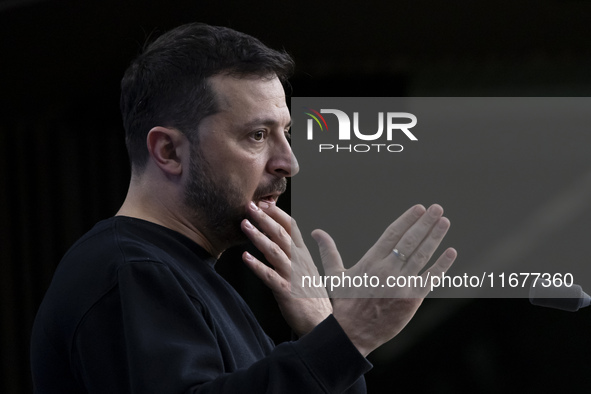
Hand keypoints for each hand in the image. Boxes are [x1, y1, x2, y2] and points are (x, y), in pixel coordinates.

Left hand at [241, 201, 331, 336]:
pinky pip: (269, 276)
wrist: (322, 323)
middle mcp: (299, 262)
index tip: (265, 202)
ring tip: (244, 225)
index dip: (278, 214)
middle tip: (249, 205)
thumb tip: (315, 232)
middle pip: (281, 234)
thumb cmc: (314, 297)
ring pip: (274, 251)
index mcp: (304, 255)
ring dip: (258, 237)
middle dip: (264, 218)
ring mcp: (293, 276)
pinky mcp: (286, 292)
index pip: (292, 228)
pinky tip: (245, 257)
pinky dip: (257, 266)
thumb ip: (306, 251)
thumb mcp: (312, 269)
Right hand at [312, 204, 456, 356]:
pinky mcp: (411, 299)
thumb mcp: (336, 275)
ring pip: (421, 255)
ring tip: (445, 222)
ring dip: (435, 237)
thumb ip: (329, 251)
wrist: (353, 333)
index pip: (392, 234)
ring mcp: (400, 284)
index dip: (407, 220)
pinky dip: (441, 264)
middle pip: (409, 240)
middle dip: (425, 223)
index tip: (419, 208)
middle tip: (437, 209)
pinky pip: (430, 278)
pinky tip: (451, 252)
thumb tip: (316, 231)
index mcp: (370, 261)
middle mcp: (386, 270)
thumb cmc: (345, 303)